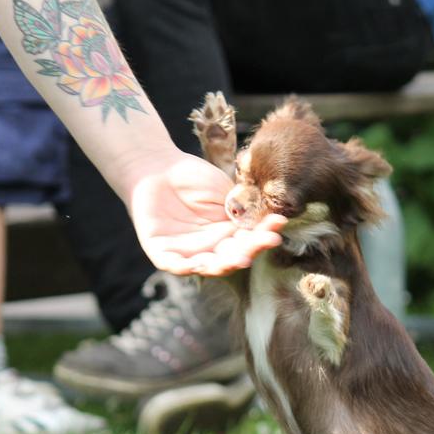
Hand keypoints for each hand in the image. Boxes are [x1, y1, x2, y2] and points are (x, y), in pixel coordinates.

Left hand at [127, 152, 285, 275]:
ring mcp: (187, 253)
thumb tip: (263, 220)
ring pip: (208, 267)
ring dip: (225, 265)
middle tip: (265, 242)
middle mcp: (210, 248)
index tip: (277, 225)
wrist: (156, 166)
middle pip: (233, 257)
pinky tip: (201, 263)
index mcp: (227, 235)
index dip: (263, 235)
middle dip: (250, 251)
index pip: (249, 241)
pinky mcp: (161, 252)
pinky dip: (187, 267)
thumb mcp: (223, 192)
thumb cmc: (191, 177)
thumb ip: (240, 208)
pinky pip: (175, 265)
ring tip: (241, 258)